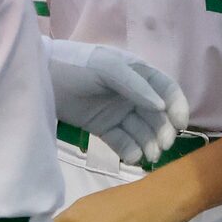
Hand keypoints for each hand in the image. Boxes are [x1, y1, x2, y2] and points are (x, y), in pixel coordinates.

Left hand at [44, 39, 187, 167]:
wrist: (41, 76)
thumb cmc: (77, 65)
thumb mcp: (108, 67)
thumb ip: (136, 86)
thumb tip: (161, 107)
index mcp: (139, 73)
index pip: (167, 90)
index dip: (177, 106)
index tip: (180, 125)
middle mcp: (133, 93)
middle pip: (157, 115)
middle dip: (163, 131)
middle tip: (162, 146)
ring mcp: (118, 112)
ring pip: (142, 131)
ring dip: (150, 144)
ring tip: (149, 156)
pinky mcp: (103, 127)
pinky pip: (123, 141)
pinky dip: (130, 150)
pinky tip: (133, 157)